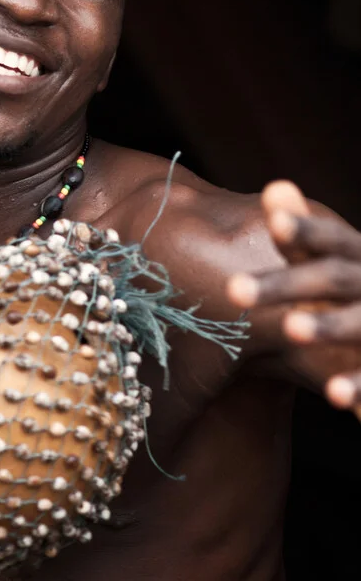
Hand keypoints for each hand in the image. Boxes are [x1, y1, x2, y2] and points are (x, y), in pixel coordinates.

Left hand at [227, 180, 360, 419]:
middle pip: (334, 278)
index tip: (273, 220)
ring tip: (290, 328)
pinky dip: (359, 386)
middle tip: (232, 289)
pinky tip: (333, 395)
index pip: (331, 239)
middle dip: (287, 284)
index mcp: (359, 258)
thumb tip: (275, 185)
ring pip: (360, 322)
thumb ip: (304, 238)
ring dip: (327, 324)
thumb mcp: (342, 264)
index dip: (305, 230)